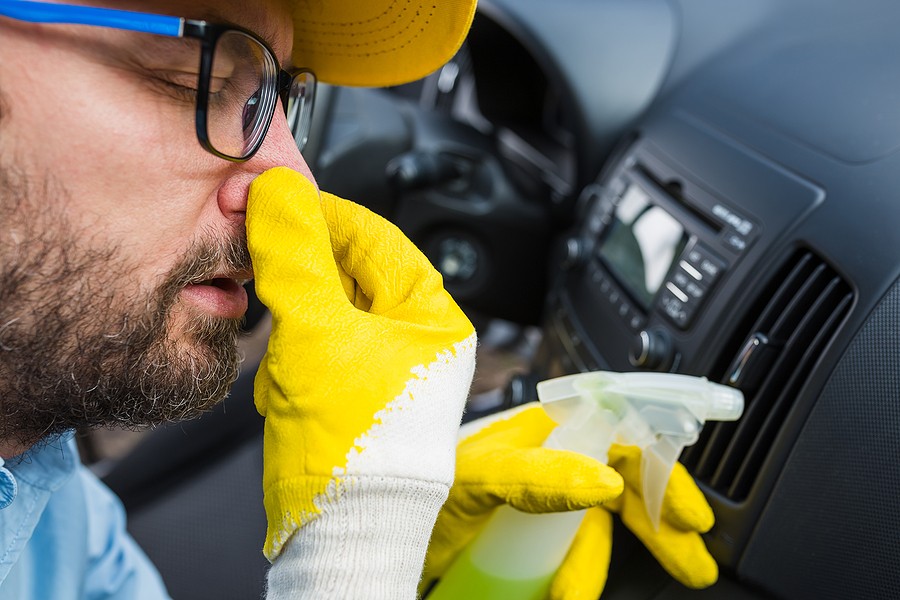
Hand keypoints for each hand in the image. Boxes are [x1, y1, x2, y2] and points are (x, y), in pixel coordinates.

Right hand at [247, 167, 475, 560]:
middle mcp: (416, 343)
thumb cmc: (356, 450)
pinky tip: (291, 393)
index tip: (281, 204)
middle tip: (267, 275)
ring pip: (323, 317)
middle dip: (303, 287)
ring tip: (290, 366)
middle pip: (348, 277)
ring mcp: (385, 371)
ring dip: (294, 335)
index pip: (379, 239)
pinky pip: (313, 356)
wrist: (342, 533)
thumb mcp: (316, 334)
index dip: (326, 216)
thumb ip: (294, 259)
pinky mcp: (354, 397)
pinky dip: (293, 366)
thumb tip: (279, 193)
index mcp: (432, 319)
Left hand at [422, 404, 717, 598]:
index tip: (693, 513)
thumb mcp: (471, 478)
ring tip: (582, 598)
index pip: (618, 437)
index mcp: (537, 434)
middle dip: (660, 525)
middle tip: (693, 564)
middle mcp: (543, 463)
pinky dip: (580, 576)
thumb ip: (533, 476)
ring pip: (596, 531)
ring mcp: (534, 503)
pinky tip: (571, 592)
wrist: (365, 532)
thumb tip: (605, 482)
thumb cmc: (406, 485)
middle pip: (621, 487)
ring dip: (606, 565)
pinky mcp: (523, 538)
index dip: (661, 469)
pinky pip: (567, 556)